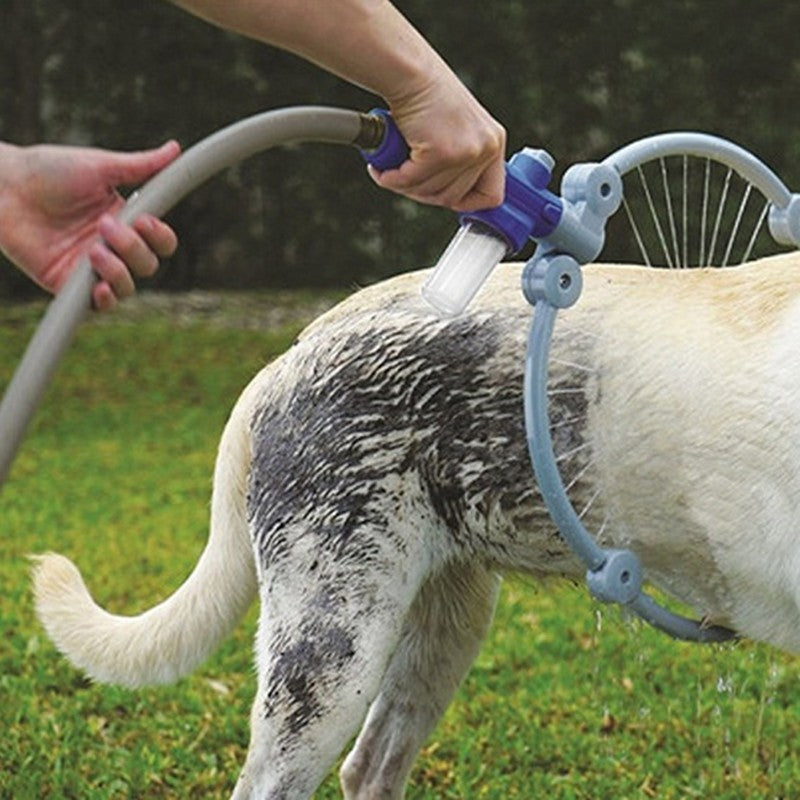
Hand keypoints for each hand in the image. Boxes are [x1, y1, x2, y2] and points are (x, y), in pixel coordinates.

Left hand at [0, 140, 180, 309]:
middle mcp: (113, 247)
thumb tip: (175, 149)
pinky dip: (104, 300)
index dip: (159, 236)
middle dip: (133, 249)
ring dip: (118, 272)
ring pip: (127, 287)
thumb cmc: (47, 171)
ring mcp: (92, 268)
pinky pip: (97, 305)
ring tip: (93, 250)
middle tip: (105, 226)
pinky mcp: (68, 285)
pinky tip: (99, 288)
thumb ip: (140, 165)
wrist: (2, 186)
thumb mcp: (99, 166)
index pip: (159, 241)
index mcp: (126, 221)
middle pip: (147, 265)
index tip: (145, 220)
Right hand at [368, 74, 506, 212]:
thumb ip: (460, 163)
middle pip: (453, 198)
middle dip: (423, 193)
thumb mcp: (458, 132)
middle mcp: (486, 148)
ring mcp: (466, 151)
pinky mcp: (443, 152)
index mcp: (494, 143)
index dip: (466, 203)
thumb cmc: (428, 97)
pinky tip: (382, 169)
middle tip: (404, 180)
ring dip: (405, 186)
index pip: (492, 196)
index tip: (444, 199)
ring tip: (391, 170)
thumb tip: (446, 197)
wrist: (411, 73)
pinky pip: (412, 181)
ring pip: (431, 192)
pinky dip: (391, 178)